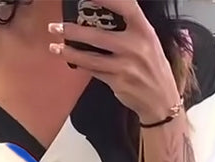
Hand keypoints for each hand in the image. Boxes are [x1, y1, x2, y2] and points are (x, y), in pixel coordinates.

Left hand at [48, 0, 181, 123]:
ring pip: (90, 56)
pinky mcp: (118, 82)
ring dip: (69, 51)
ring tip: (54, 46)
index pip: (124, 6)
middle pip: (97, 35)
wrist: (161, 100)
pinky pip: (94, 70)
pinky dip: (80, 64)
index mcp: (144, 30)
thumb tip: (101, 17)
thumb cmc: (152, 68)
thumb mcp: (148, 42)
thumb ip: (130, 29)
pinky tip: (69, 59)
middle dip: (73, 31)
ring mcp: (126, 65)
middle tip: (54, 27)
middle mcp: (135, 46)